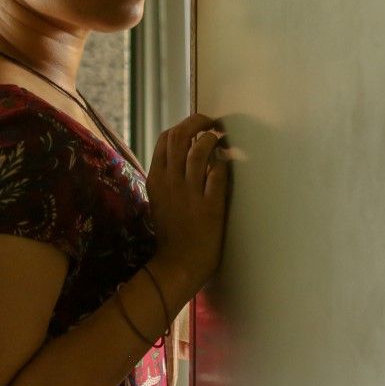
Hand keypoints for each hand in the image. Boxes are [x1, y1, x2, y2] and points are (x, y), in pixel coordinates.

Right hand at [146, 112, 230, 296]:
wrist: (179, 263)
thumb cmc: (172, 232)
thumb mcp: (159, 199)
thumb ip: (167, 176)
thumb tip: (182, 153)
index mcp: (156, 179)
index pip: (165, 138)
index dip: (183, 125)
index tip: (198, 126)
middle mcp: (170, 182)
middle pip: (180, 136)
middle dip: (199, 122)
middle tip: (214, 123)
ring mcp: (189, 193)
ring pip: (198, 150)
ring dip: (212, 139)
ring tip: (222, 139)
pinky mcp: (209, 206)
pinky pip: (217, 173)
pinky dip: (224, 161)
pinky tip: (228, 160)